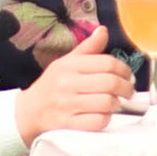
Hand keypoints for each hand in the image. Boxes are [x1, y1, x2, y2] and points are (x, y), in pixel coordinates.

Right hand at [16, 27, 134, 140]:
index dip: (124, 69)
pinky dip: (106, 119)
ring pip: (106, 103)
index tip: (128, 75)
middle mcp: (68, 84)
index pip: (107, 63)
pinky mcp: (68, 124)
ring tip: (116, 103)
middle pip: (110, 83)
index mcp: (70, 65)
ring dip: (117, 104)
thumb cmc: (51, 85)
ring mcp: (68, 105)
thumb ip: (87, 48)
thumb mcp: (66, 62)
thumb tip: (103, 31)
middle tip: (128, 91)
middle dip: (126, 88)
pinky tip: (104, 115)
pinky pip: (97, 122)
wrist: (28, 111)